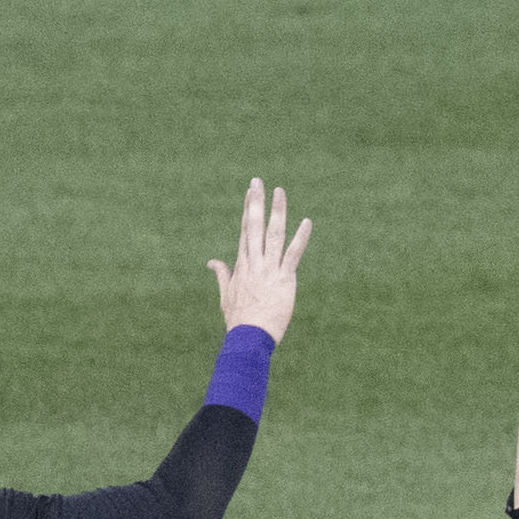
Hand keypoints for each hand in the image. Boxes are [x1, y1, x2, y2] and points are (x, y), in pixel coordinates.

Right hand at [208, 178, 314, 342]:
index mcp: (241, 264)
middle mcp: (253, 262)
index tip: (250, 192)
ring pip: (273, 234)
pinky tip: (307, 222)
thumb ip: (222, 275)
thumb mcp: (226, 295)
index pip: (244, 230)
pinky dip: (300, 237)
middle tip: (258, 180)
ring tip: (280, 192)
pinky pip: (293, 254)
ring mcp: (268, 269)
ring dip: (277, 212)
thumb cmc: (238, 320)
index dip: (247, 209)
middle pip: (253, 226)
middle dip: (256, 202)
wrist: (248, 338)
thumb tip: (211, 262)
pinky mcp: (283, 279)